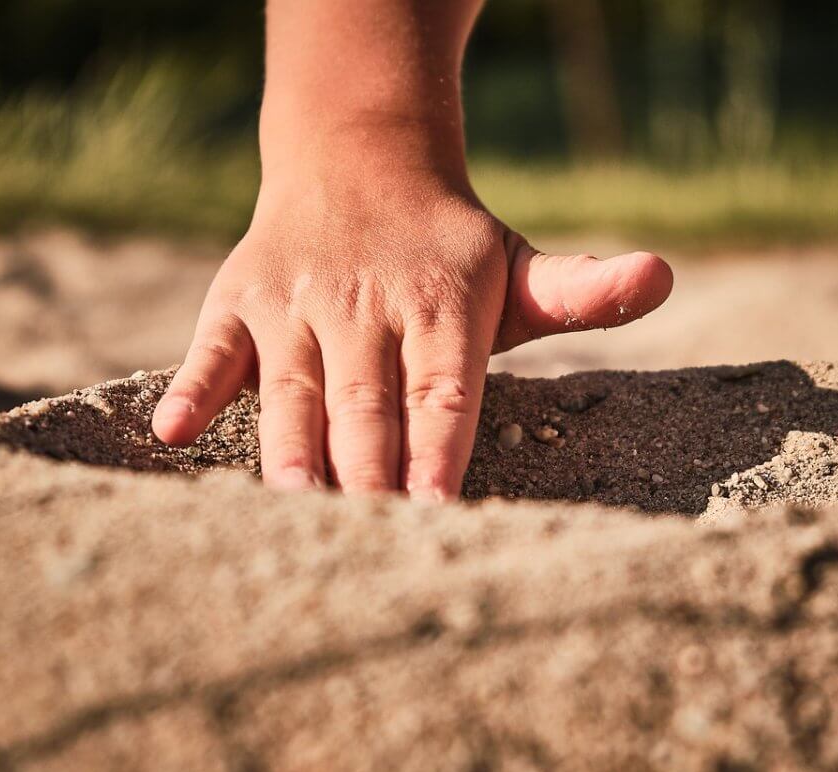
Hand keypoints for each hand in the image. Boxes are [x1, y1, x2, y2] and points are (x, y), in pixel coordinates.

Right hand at [152, 155, 671, 499]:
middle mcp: (367, 304)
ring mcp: (298, 300)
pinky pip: (212, 347)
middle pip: (366, 404)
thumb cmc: (447, 248)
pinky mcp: (239, 297)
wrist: (358, 161)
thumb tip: (663, 275)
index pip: (443, 392)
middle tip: (368, 543)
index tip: (439, 512)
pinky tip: (174, 433)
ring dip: (291, 452)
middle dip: (367, 474)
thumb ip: (582, 291)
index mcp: (443, 304)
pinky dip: (196, 387)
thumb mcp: (515, 265)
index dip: (440, 450)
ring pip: (294, 389)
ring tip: (293, 512)